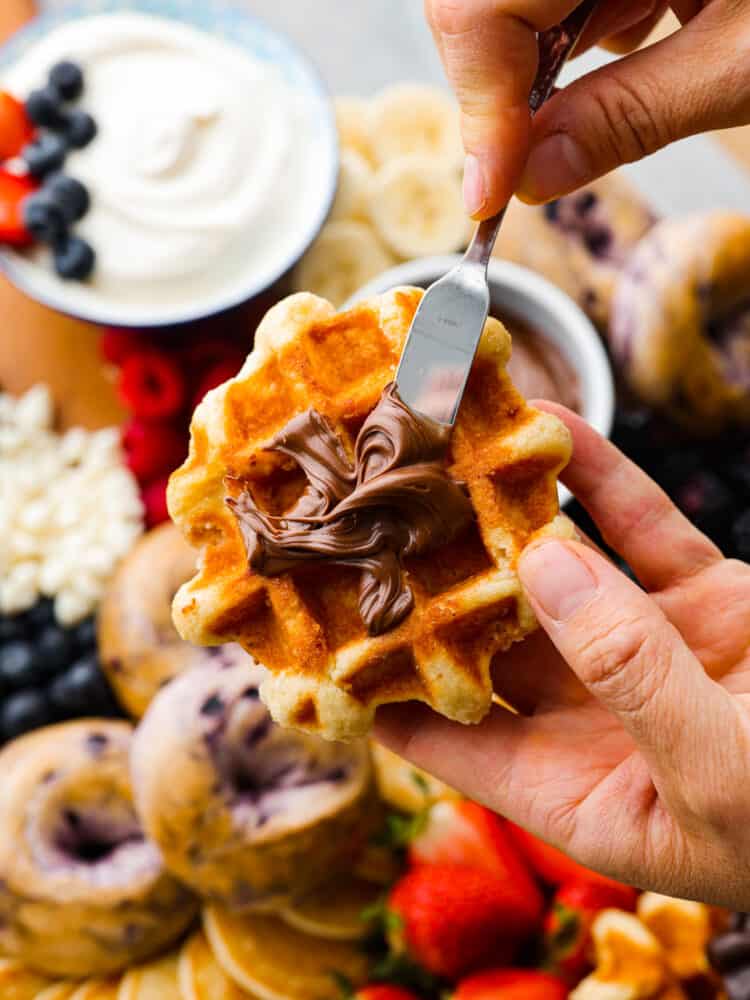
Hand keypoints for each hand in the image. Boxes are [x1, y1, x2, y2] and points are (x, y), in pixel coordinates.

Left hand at [376, 403, 749, 907]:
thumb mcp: (721, 771)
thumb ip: (631, 672)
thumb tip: (541, 567)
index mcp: (577, 791)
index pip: (446, 738)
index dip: (379, 685)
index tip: (315, 623)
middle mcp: (595, 715)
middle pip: (486, 637)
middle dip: (429, 574)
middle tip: (359, 508)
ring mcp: (647, 645)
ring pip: (555, 567)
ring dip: (501, 508)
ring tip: (434, 446)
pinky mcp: (703, 594)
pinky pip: (636, 526)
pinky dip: (596, 475)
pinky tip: (544, 425)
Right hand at [426, 0, 749, 215]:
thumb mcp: (748, 61)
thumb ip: (630, 117)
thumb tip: (534, 180)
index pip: (481, 6)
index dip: (480, 107)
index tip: (492, 193)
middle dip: (503, 84)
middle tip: (539, 155)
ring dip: (549, 55)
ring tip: (637, 67)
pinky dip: (590, 21)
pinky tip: (647, 24)